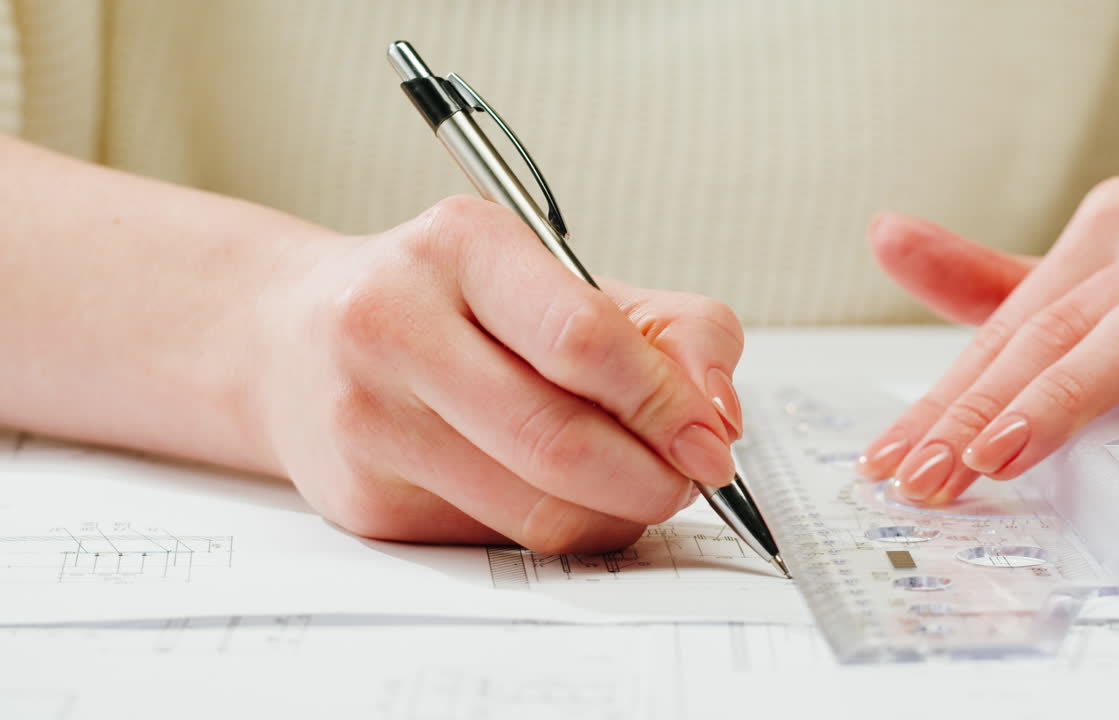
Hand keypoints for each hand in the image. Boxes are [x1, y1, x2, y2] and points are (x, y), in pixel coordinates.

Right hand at [257, 196, 743, 551]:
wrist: (294, 341)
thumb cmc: (449, 303)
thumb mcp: (559, 278)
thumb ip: (668, 330)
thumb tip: (718, 414)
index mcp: (459, 247)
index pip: (581, 339)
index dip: (666, 403)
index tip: (712, 436)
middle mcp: (394, 325)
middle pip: (559, 441)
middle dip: (654, 478)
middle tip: (690, 478)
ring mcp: (368, 421)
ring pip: (536, 510)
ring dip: (615, 513)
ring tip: (632, 483)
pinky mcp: (363, 501)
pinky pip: (499, 541)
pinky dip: (559, 530)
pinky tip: (559, 494)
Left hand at [857, 177, 1118, 520]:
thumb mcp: (1098, 300)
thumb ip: (996, 285)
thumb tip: (886, 235)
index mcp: (1117, 226)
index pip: (1010, 322)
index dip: (945, 396)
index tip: (893, 456)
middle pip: (1055, 327)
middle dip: (980, 408)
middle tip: (928, 473)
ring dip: (1062, 402)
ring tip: (1002, 459)